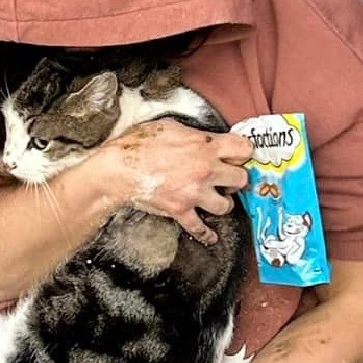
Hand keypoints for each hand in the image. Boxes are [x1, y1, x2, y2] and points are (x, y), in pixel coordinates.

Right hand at [97, 119, 251, 244]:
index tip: (238, 156)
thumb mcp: (170, 126)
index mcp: (205, 146)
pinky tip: (211, 236)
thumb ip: (193, 133)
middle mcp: (205, 170)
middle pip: (241, 178)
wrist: (118, 169)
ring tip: (216, 199)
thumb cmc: (138, 144)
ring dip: (223, 203)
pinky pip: (200, 228)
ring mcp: (194, 192)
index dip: (243, 152)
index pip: (243, 148)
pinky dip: (206, 234)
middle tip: (228, 178)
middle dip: (236, 178)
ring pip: (227, 205)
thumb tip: (202, 137)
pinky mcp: (181, 210)